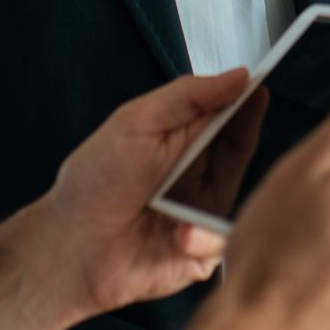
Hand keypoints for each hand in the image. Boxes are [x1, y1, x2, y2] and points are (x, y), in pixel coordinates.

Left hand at [0, 69, 246, 329]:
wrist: (70, 247)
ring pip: (242, 194)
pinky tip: (179, 233)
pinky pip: (222, 241)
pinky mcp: (203, 253)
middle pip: (239, 148)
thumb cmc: (95, 182)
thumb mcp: (138, 123)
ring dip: (219, 184)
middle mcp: (198, 174)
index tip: (259, 82)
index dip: (245, 99)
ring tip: (185, 184)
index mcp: (183, 140)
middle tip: (244, 119)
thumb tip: (238, 75)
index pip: (227, 114)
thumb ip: (188, 96)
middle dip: (244, 132)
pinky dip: (203, 235)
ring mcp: (203, 214)